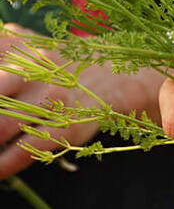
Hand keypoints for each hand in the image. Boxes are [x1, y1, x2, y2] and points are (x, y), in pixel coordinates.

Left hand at [0, 24, 163, 178]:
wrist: (125, 74)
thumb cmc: (70, 62)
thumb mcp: (37, 43)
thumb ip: (8, 43)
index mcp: (19, 47)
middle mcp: (34, 67)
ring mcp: (52, 97)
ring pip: (0, 125)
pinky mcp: (68, 125)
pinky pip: (26, 151)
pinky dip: (3, 165)